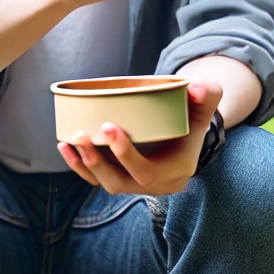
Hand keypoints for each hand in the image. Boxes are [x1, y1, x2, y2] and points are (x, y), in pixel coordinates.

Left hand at [57, 80, 222, 194]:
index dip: (125, 155)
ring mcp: (138, 184)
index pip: (146, 173)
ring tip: (71, 141)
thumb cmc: (196, 111)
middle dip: (98, 162)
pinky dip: (80, 167)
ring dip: (86, 165)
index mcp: (176, 170)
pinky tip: (65, 148)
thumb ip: (207, 92)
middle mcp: (156, 185)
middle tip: (83, 135)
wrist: (189, 124)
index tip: (109, 126)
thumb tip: (193, 88)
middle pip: (120, 183)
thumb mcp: (207, 101)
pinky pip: (98, 179)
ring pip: (107, 183)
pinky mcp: (124, 178)